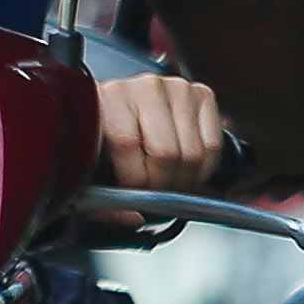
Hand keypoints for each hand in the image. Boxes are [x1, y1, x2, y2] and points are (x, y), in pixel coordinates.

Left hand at [95, 72, 223, 190]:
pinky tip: (183, 170)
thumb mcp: (90, 170)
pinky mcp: (201, 94)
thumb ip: (103, 200)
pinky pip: (213, 147)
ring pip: (194, 154)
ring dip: (183, 181)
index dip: (134, 181)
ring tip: (165, 182)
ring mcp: (177, 87)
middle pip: (168, 153)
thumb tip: (135, 218)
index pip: (128, 143)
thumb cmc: (102, 141)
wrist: (115, 113)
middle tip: (152, 193)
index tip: (130, 193)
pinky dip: (202, 170)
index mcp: (110, 96)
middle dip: (162, 186)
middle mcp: (145, 85)